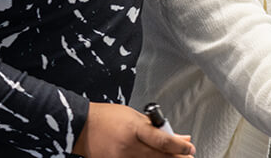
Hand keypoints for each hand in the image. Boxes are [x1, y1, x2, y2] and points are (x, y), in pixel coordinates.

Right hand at [72, 102, 194, 157]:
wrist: (81, 127)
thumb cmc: (107, 117)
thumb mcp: (133, 116)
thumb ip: (155, 127)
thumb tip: (177, 136)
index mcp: (134, 129)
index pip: (162, 141)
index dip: (179, 147)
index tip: (189, 147)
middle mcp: (128, 146)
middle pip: (160, 157)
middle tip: (187, 157)